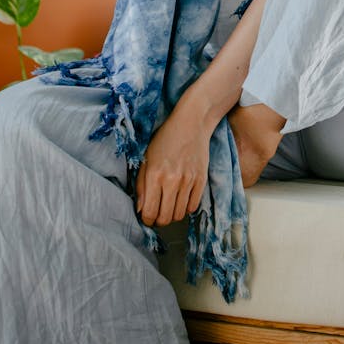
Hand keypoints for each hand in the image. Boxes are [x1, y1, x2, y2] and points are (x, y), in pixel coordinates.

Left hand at [135, 99, 211, 226]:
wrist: (192, 123)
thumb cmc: (165, 139)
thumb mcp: (146, 158)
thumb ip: (141, 185)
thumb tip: (141, 209)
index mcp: (155, 174)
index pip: (150, 212)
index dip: (147, 220)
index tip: (147, 217)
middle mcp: (172, 180)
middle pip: (165, 218)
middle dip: (159, 220)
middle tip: (158, 214)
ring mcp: (189, 180)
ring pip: (180, 214)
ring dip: (173, 215)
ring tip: (169, 206)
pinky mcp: (202, 179)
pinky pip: (194, 206)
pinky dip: (187, 207)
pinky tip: (182, 199)